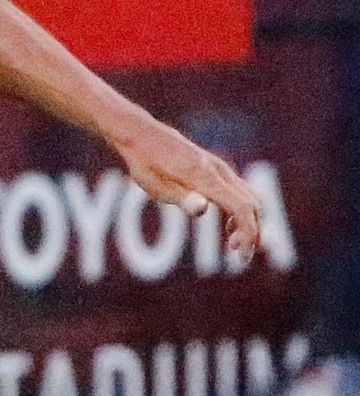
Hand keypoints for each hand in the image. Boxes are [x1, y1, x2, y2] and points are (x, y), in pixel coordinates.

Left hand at [111, 118, 260, 265]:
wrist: (143, 136)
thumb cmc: (146, 164)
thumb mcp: (156, 186)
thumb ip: (181, 198)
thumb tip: (201, 210)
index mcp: (207, 178)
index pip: (242, 208)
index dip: (247, 234)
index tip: (240, 257)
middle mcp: (220, 172)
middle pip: (252, 205)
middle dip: (252, 233)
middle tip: (239, 259)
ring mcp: (221, 169)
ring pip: (250, 198)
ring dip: (248, 224)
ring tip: (233, 246)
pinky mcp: (216, 170)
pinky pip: (240, 193)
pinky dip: (241, 213)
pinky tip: (227, 227)